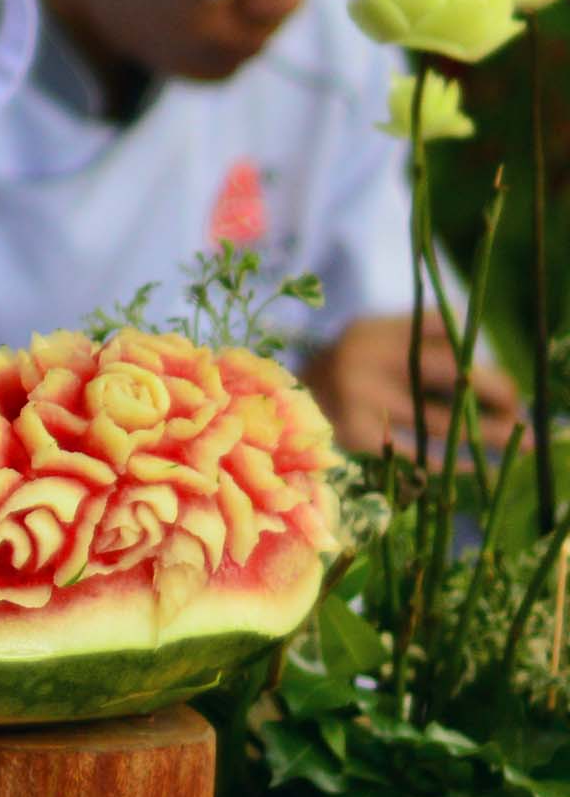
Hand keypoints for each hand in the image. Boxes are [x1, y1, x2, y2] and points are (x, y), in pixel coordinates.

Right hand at [305, 313, 521, 460]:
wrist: (275, 414)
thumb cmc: (340, 377)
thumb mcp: (368, 341)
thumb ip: (415, 337)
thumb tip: (478, 352)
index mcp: (371, 331)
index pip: (439, 329)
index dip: (478, 356)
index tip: (506, 383)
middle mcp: (363, 359)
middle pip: (445, 371)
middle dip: (493, 391)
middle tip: (520, 411)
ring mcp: (357, 401)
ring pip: (437, 421)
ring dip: (483, 433)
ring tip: (516, 443)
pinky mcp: (354, 439)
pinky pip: (416, 455)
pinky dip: (450, 463)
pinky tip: (475, 466)